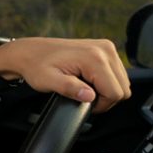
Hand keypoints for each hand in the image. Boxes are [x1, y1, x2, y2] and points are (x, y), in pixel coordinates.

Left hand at [0, 37, 130, 112]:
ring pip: (122, 81)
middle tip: (84, 96)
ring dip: (107, 89)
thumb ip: (70, 88)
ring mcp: (106, 47)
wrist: (30, 51)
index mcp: (94, 57)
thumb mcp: (48, 81)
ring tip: (84, 87)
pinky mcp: (105, 48)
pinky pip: (117, 73)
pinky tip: (89, 80)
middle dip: (106, 98)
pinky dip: (106, 81)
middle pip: (123, 88)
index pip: (115, 92)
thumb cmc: (36, 65)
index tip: (85, 103)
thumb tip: (90, 96)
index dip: (101, 105)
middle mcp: (104, 49)